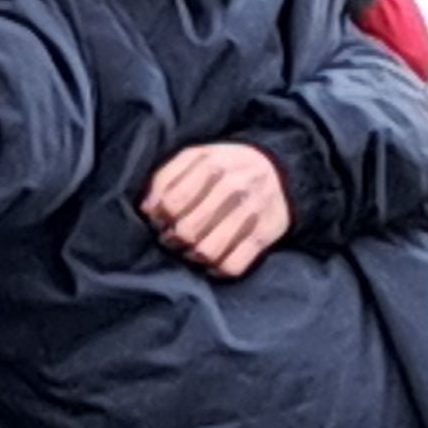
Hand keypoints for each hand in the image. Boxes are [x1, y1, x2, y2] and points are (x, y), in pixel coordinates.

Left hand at [141, 140, 290, 276]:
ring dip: (191, 256)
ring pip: (207, 251)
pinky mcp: (266, 234)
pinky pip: (233, 265)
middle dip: (171, 240)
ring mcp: (252, 211)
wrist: (279, 169)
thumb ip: (166, 177)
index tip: (159, 220)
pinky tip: (211, 262)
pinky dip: (217, 270)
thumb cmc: (226, 167)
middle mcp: (234, 186)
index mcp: (212, 164)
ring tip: (189, 250)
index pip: (171, 203)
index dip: (158, 218)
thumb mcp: (196, 157)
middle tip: (172, 238)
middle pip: (187, 230)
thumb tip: (147, 209)